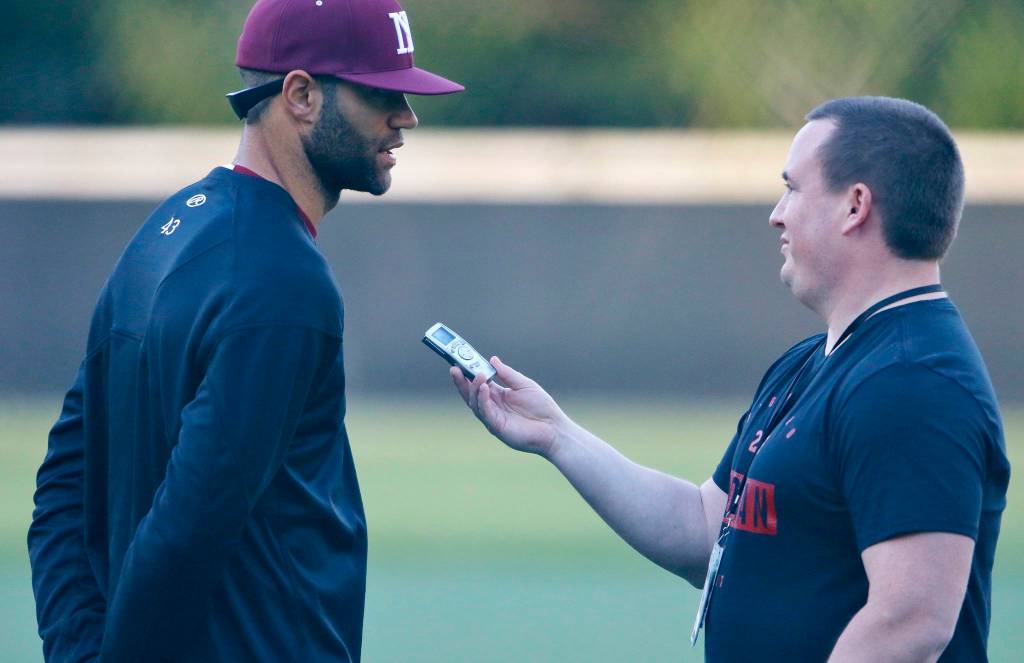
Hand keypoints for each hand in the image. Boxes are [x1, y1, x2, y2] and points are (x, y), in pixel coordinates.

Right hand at [451, 357, 568, 456]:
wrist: (554, 428)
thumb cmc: (541, 407)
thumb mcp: (524, 384)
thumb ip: (507, 374)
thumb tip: (492, 359)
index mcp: (497, 396)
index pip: (478, 384)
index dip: (467, 374)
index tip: (459, 361)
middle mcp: (492, 407)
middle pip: (471, 394)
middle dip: (461, 381)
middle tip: (455, 368)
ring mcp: (493, 418)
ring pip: (475, 403)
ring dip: (473, 389)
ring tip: (477, 375)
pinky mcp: (497, 427)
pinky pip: (486, 413)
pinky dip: (482, 400)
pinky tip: (484, 388)